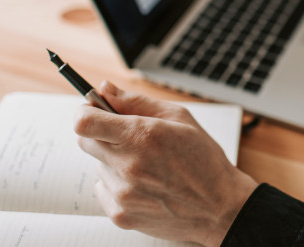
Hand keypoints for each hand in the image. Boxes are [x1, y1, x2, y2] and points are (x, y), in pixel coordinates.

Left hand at [74, 82, 257, 246]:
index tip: (92, 110)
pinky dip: (118, 184)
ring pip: (99, 165)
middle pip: (85, 141)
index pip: (84, 122)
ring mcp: (122, 193)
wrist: (220, 207)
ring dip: (115, 161)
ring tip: (148, 166)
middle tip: (128, 137)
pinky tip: (145, 185)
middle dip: (101, 134)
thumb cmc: (204, 160)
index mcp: (142, 135)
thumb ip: (136, 101)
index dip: (84, 111)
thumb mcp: (179, 118)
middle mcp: (128, 165)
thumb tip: (105, 89)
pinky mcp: (121, 214)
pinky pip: (104, 189)